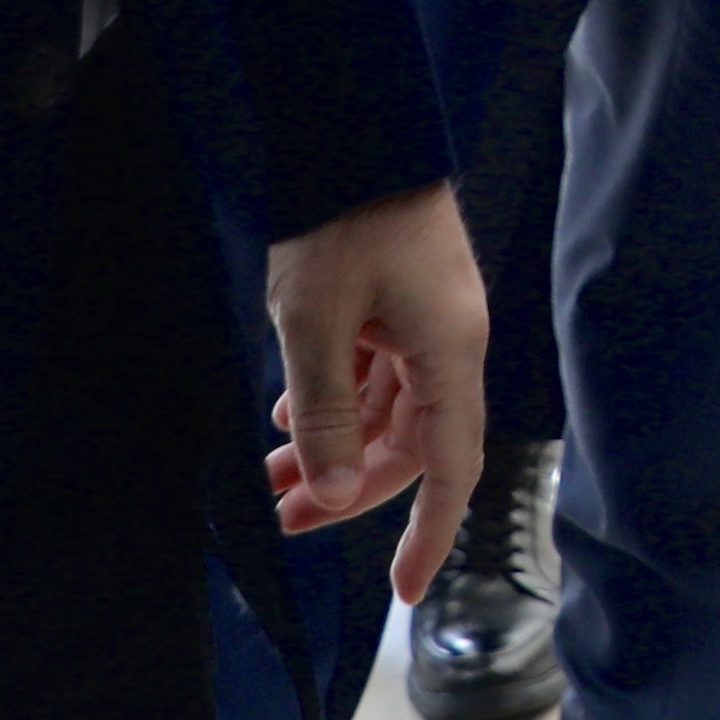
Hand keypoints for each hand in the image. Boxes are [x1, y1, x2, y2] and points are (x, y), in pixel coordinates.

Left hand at [257, 180, 485, 573]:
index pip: (451, 467)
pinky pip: (374, 374)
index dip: (429, 532)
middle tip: (282, 522)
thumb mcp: (317, 323)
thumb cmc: (342, 218)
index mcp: (449, 352)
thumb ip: (325, 412)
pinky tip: (284, 416)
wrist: (352, 129)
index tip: (405, 590)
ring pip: (384, 411)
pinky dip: (334, 401)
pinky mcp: (401, 303)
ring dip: (330, 446)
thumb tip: (336, 492)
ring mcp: (426, 321)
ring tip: (267, 478)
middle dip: (346, 489)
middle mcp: (448, 344)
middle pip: (409, 445)